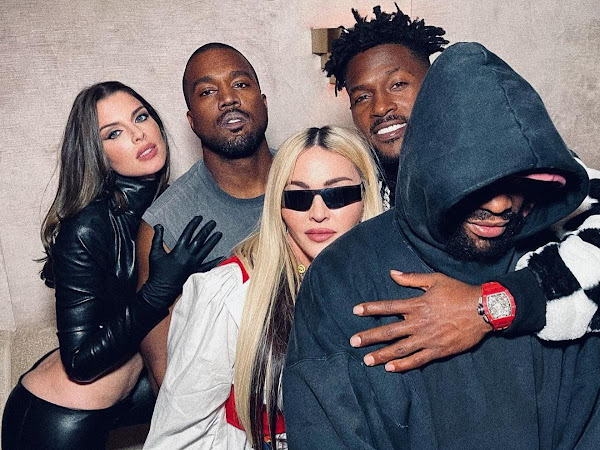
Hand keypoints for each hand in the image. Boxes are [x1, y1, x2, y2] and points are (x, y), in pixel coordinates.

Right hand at [140, 215, 222, 309]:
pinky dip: (216, 261)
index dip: (194, 224)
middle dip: (206, 230)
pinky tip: (222, 256)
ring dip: (213, 241)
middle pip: (199, 240)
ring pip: (206, 250)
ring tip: (219, 234)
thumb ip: (157, 238)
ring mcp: (194, 265)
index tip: (199, 218)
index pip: (188, 233)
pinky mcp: (196, 272)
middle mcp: (188, 256)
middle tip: (213, 223)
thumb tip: (158, 226)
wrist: (160, 290)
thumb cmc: (157, 272)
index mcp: (178, 251)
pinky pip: (208, 266)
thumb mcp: (155, 253)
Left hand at [350, 271, 490, 371]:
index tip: (355, 311)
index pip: (388, 307)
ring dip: (382, 354)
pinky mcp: (438, 351)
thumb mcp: (435, 280)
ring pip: (400, 349)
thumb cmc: (459, 292)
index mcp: (417, 305)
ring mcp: (428, 339)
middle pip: (389, 331)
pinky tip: (390, 368)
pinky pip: (417, 360)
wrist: (484, 310)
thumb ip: (411, 278)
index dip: (370, 309)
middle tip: (353, 341)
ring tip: (367, 360)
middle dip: (370, 336)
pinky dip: (403, 365)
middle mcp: (419, 323)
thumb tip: (392, 273)